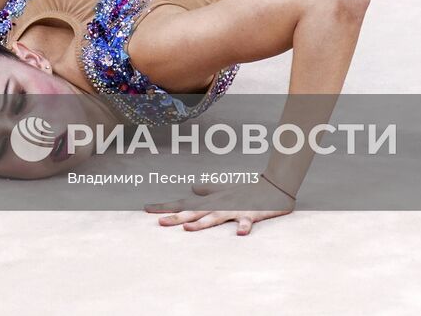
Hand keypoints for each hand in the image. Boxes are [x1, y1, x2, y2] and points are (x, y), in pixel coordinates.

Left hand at [144, 178, 294, 234]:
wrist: (273, 185)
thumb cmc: (247, 190)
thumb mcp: (224, 191)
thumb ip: (208, 191)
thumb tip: (193, 189)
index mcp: (211, 202)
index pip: (185, 205)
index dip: (166, 207)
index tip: (147, 209)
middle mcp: (219, 205)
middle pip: (194, 213)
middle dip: (177, 217)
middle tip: (159, 222)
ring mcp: (234, 209)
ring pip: (216, 217)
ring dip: (202, 223)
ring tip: (188, 228)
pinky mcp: (251, 214)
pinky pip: (247, 221)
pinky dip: (244, 227)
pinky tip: (240, 234)